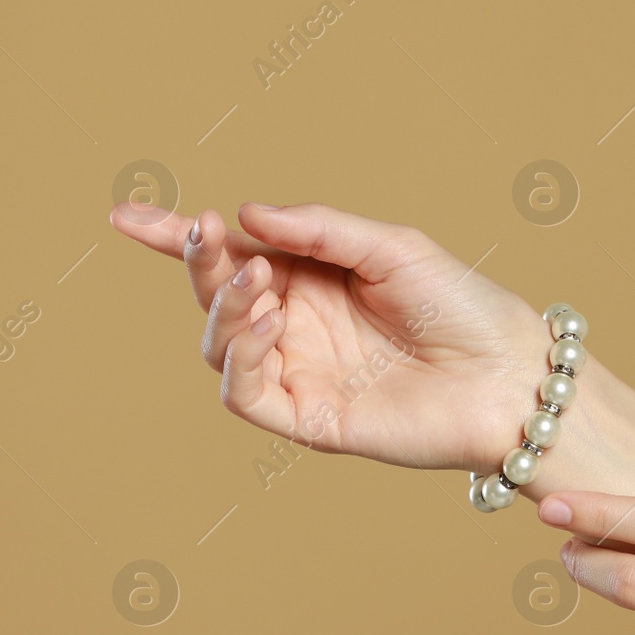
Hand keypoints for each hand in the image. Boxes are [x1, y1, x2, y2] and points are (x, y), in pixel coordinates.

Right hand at [110, 200, 550, 470]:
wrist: (508, 376)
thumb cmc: (461, 305)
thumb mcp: (389, 246)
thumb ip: (317, 230)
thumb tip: (245, 216)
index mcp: (310, 277)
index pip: (229, 255)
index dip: (175, 238)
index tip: (126, 215)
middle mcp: (295, 324)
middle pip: (215, 295)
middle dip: (198, 263)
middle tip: (205, 235)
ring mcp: (298, 372)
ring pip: (219, 344)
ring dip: (223, 307)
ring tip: (256, 280)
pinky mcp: (308, 418)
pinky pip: (246, 392)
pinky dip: (241, 356)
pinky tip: (268, 321)